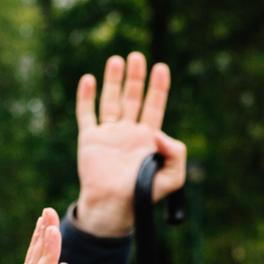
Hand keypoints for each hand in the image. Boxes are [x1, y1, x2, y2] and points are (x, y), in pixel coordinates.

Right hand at [75, 52, 186, 237]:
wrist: (113, 207)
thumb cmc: (143, 196)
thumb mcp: (172, 178)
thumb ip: (176, 153)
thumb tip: (160, 133)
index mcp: (147, 139)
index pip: (154, 106)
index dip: (158, 87)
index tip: (161, 67)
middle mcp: (128, 132)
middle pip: (133, 98)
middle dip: (136, 78)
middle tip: (137, 57)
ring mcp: (109, 134)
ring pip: (111, 100)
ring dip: (114, 80)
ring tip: (118, 60)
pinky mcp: (90, 139)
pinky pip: (87, 113)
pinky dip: (87, 97)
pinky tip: (89, 80)